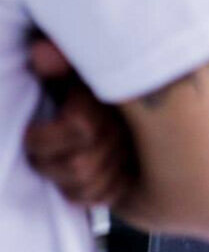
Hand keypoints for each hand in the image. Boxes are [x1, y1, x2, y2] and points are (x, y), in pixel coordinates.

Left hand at [24, 37, 136, 209]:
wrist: (132, 88)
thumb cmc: (90, 75)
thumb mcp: (75, 63)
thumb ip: (58, 59)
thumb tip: (41, 55)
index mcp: (111, 102)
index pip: (79, 129)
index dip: (45, 137)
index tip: (32, 129)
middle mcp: (127, 130)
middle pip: (80, 165)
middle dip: (47, 162)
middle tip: (38, 149)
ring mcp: (131, 154)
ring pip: (89, 185)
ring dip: (62, 179)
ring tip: (53, 161)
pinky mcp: (133, 173)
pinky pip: (103, 196)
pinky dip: (82, 191)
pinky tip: (73, 174)